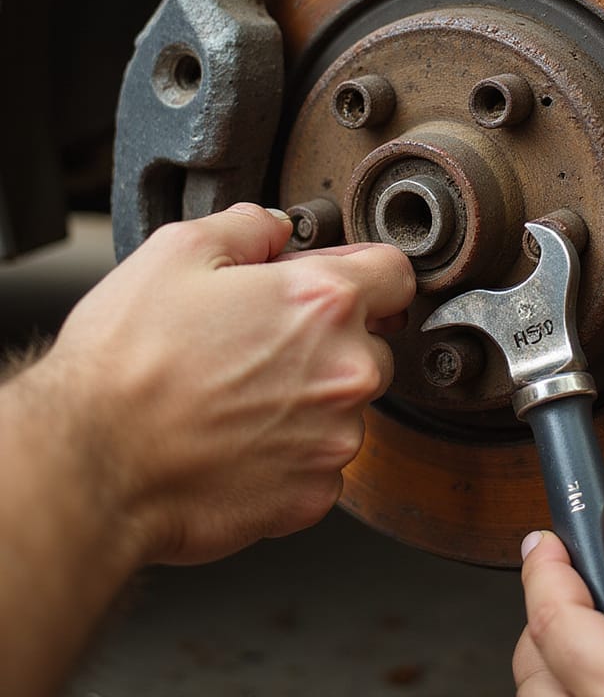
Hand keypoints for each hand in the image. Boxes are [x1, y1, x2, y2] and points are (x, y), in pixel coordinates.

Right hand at [31, 203, 415, 564]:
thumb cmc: (126, 364)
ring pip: (347, 405)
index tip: (343, 283)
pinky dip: (292, 452)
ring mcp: (335, 437)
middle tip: (263, 344)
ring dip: (311, 398)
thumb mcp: (178, 252)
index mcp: (324, 302)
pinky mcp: (315, 494)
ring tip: (239, 396)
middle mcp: (346, 370)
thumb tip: (276, 226)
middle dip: (332, 338)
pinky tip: (240, 440)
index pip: (396, 273)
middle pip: (373, 342)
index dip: (365, 271)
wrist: (90, 464)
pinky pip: (321, 460)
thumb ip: (249, 225)